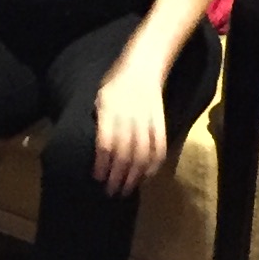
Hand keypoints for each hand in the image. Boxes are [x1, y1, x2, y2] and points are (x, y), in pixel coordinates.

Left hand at [89, 65, 169, 195]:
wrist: (143, 68)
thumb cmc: (116, 84)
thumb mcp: (100, 99)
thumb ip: (99, 122)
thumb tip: (97, 150)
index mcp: (109, 111)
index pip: (106, 144)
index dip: (102, 164)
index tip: (98, 178)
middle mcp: (128, 118)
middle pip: (124, 154)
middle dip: (117, 176)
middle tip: (111, 191)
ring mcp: (147, 121)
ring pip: (142, 155)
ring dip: (134, 176)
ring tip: (127, 189)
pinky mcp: (161, 123)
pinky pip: (159, 147)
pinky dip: (154, 165)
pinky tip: (147, 176)